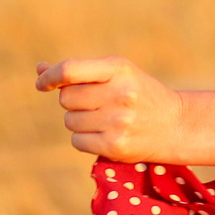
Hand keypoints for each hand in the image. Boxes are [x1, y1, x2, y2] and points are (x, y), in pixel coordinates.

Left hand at [35, 56, 190, 160]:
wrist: (175, 125)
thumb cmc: (139, 94)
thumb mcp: (116, 73)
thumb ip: (79, 72)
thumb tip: (39, 69)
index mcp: (119, 68)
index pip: (70, 70)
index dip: (50, 76)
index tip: (42, 83)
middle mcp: (119, 93)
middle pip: (66, 98)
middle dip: (73, 101)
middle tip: (95, 103)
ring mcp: (118, 121)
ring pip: (70, 121)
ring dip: (79, 121)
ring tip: (105, 119)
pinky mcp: (116, 145)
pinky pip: (77, 141)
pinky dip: (85, 139)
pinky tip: (105, 134)